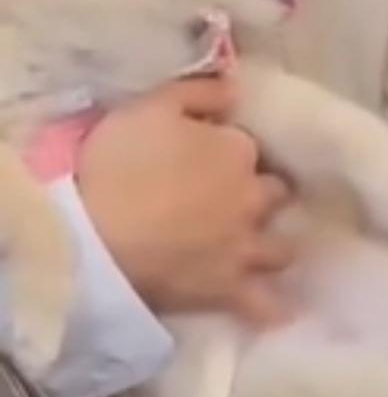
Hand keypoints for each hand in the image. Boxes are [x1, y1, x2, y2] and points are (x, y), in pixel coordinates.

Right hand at [79, 78, 295, 325]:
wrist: (95, 236)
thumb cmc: (117, 163)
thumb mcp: (150, 107)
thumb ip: (198, 93)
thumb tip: (235, 86)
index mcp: (236, 150)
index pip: (247, 147)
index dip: (229, 153)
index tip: (209, 160)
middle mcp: (252, 198)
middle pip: (273, 194)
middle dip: (261, 196)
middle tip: (236, 202)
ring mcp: (245, 247)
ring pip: (280, 248)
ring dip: (275, 246)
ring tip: (265, 250)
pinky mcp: (229, 289)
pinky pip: (264, 304)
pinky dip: (273, 307)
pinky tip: (283, 310)